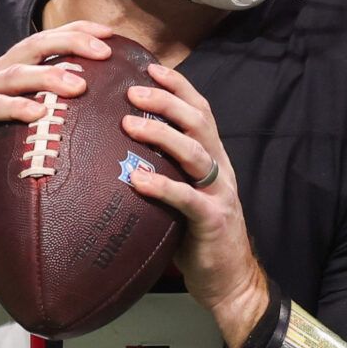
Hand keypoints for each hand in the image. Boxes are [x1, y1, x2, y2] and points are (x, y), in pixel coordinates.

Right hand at [0, 20, 114, 210]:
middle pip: (33, 46)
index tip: (110, 34)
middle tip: (104, 51)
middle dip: (70, 42)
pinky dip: (17, 107)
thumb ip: (46, 113)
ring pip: (15, 74)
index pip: (45, 40)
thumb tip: (93, 115)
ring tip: (80, 85)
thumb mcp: (20, 128)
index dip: (76, 31)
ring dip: (49, 76)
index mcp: (6, 72)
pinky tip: (40, 112)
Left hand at [121, 63, 269, 347]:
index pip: (199, 110)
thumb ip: (163, 170)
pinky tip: (137, 180)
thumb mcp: (182, 195)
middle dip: (166, 101)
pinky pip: (187, 199)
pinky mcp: (213, 220)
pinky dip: (162, 186)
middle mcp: (220, 169)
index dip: (177, 86)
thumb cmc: (196, 236)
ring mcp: (220, 193)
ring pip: (195, 153)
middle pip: (198, 122)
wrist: (229, 281)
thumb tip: (116, 149)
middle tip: (131, 91)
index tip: (148, 66)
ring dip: (162, 134)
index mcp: (213, 158)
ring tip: (129, 124)